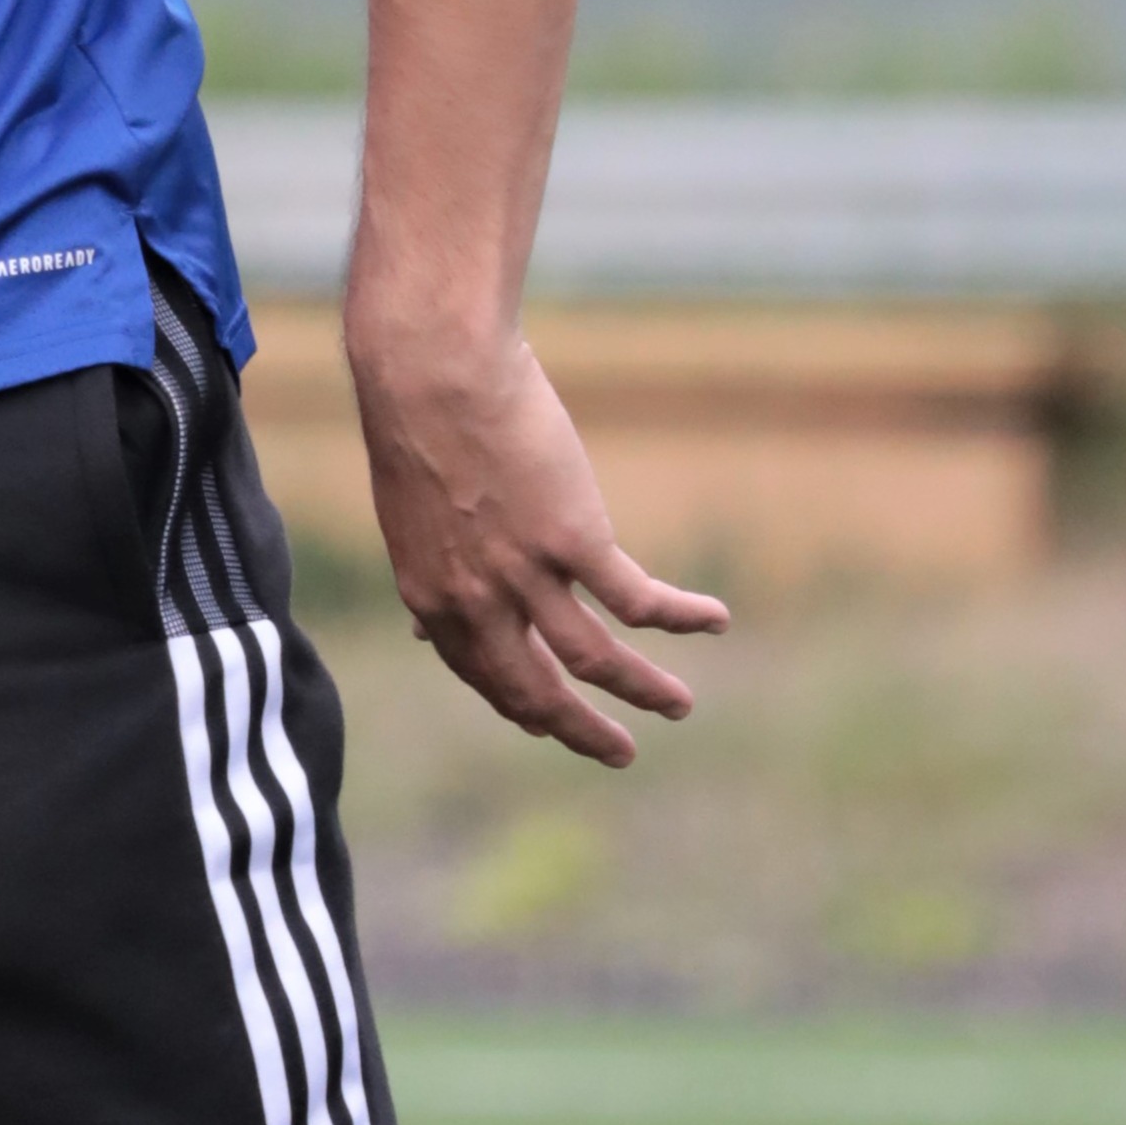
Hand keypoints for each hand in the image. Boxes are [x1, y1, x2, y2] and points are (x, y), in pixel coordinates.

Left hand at [348, 326, 727, 767]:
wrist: (432, 371)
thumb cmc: (417, 424)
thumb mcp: (411, 518)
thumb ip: (432, 576)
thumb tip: (421, 626)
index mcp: (433, 598)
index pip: (483, 675)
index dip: (521, 704)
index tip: (548, 722)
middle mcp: (477, 602)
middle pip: (538, 690)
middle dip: (581, 730)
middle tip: (618, 753)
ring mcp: (526, 575)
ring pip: (597, 660)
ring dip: (644, 689)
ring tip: (679, 706)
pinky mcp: (576, 540)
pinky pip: (638, 600)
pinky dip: (681, 616)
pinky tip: (713, 620)